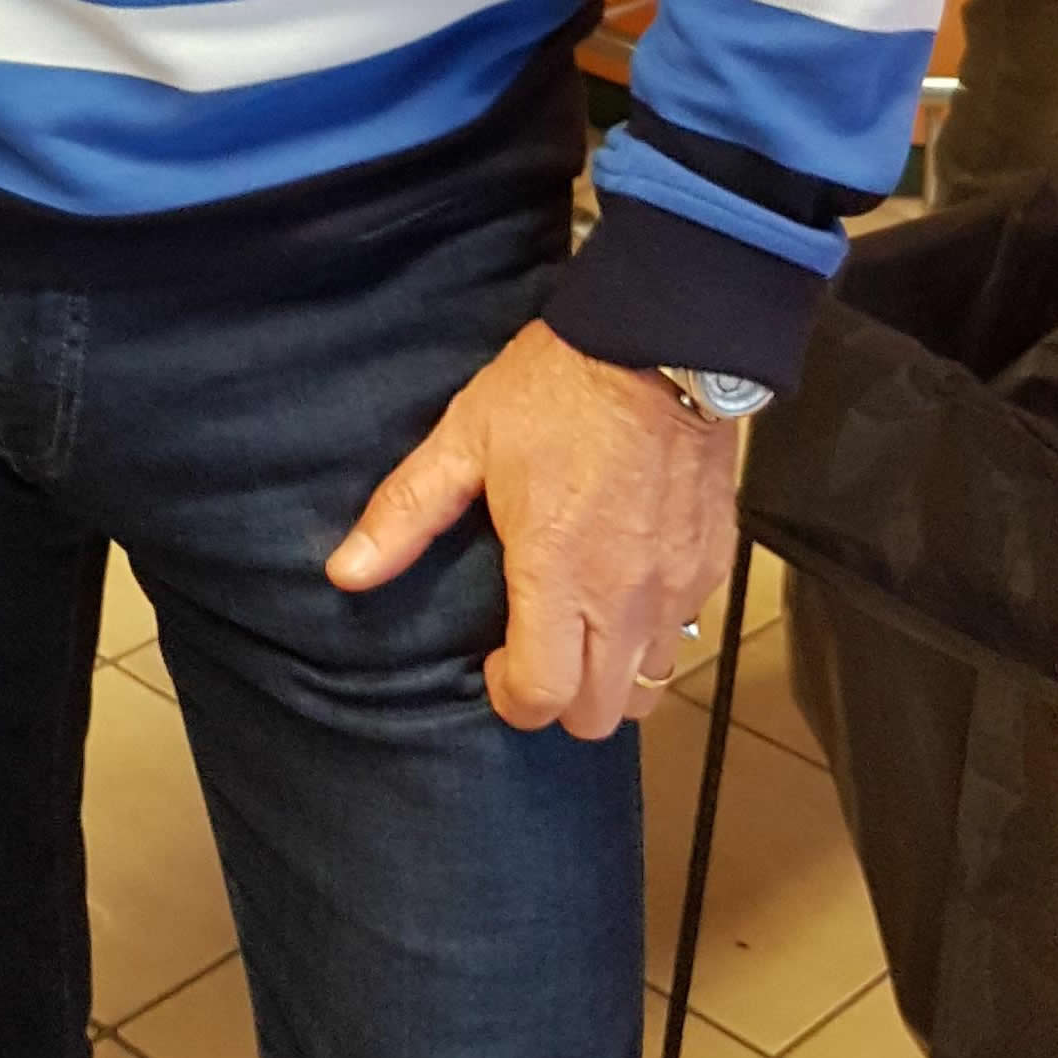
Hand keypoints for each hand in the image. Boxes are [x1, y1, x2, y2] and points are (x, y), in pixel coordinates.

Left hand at [326, 320, 738, 737]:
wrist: (658, 341)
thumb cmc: (555, 390)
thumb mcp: (466, 439)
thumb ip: (406, 514)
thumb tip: (344, 573)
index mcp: (558, 575)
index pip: (542, 699)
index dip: (511, 698)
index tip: (494, 663)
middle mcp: (625, 599)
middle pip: (601, 716)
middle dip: (562, 702)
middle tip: (534, 651)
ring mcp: (677, 587)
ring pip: (650, 686)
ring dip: (613, 674)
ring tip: (580, 625)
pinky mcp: (712, 565)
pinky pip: (683, 633)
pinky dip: (652, 632)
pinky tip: (624, 586)